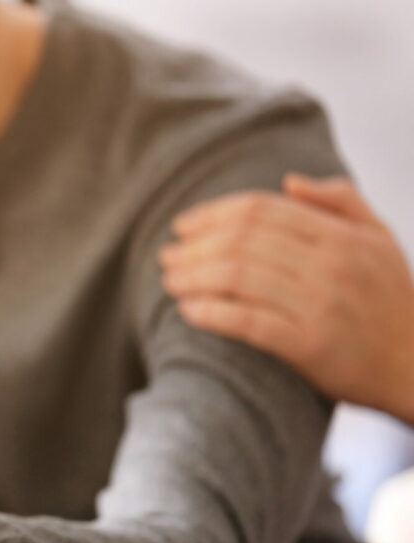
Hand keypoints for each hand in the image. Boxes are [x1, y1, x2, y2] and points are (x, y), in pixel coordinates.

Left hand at [159, 174, 413, 423]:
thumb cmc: (392, 301)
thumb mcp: (380, 240)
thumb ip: (341, 201)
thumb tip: (288, 182)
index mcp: (342, 235)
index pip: (262, 210)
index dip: (214, 214)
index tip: (182, 226)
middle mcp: (332, 265)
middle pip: (243, 241)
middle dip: (195, 246)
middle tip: (166, 256)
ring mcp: (321, 306)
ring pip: (239, 278)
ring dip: (194, 277)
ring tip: (169, 281)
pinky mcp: (311, 346)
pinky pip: (249, 323)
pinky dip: (212, 313)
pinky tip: (188, 311)